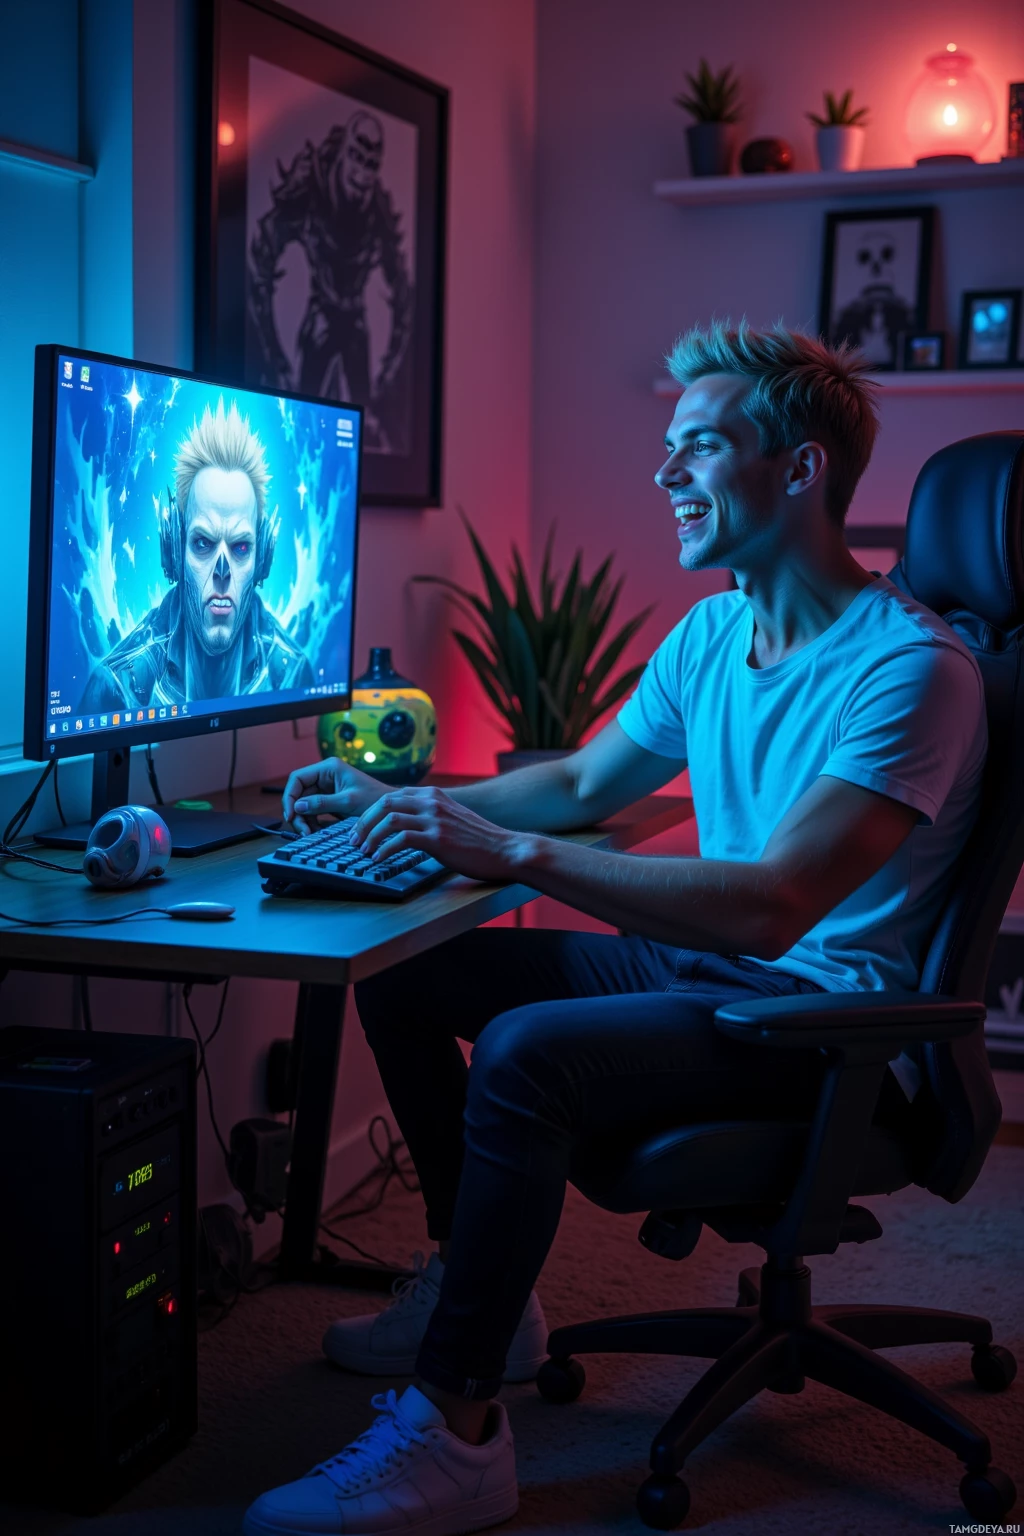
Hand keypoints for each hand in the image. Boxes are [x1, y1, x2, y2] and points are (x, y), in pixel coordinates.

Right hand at [282, 758, 386, 833]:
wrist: (389, 809)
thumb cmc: (375, 799)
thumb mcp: (348, 801)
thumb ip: (322, 803)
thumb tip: (298, 806)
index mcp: (328, 768)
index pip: (297, 778)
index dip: (290, 796)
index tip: (291, 814)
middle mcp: (325, 775)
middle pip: (299, 793)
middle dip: (298, 812)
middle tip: (302, 830)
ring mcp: (327, 788)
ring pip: (304, 804)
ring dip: (304, 819)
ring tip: (309, 833)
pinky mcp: (330, 800)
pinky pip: (314, 810)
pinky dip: (312, 821)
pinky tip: (316, 831)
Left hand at [349, 786, 529, 882]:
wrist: (504, 849)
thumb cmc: (478, 840)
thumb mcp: (451, 818)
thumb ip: (429, 815)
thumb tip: (405, 825)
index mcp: (433, 795)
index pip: (391, 796)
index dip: (370, 813)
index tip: (361, 829)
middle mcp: (432, 802)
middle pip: (383, 804)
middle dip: (363, 822)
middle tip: (355, 840)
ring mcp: (435, 819)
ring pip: (389, 819)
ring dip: (370, 836)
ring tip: (363, 851)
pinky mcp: (438, 838)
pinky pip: (401, 839)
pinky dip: (384, 849)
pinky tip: (379, 860)